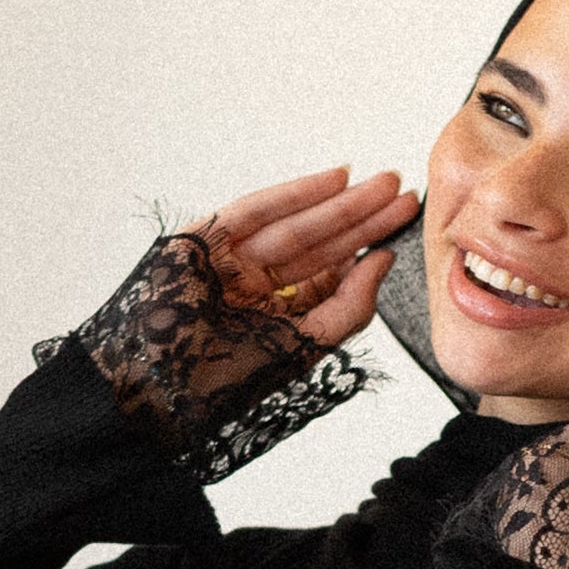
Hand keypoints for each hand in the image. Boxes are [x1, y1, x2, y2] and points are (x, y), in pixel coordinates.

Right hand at [193, 165, 419, 363]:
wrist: (163, 388)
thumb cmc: (228, 381)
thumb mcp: (306, 345)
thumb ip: (349, 306)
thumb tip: (384, 260)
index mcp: (275, 317)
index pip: (327, 276)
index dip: (366, 249)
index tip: (403, 227)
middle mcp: (254, 285)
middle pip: (318, 245)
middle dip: (362, 219)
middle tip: (405, 193)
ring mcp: (229, 259)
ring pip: (295, 224)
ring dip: (341, 202)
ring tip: (386, 184)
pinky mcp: (204, 237)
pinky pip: (256, 209)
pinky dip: (296, 193)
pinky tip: (337, 179)